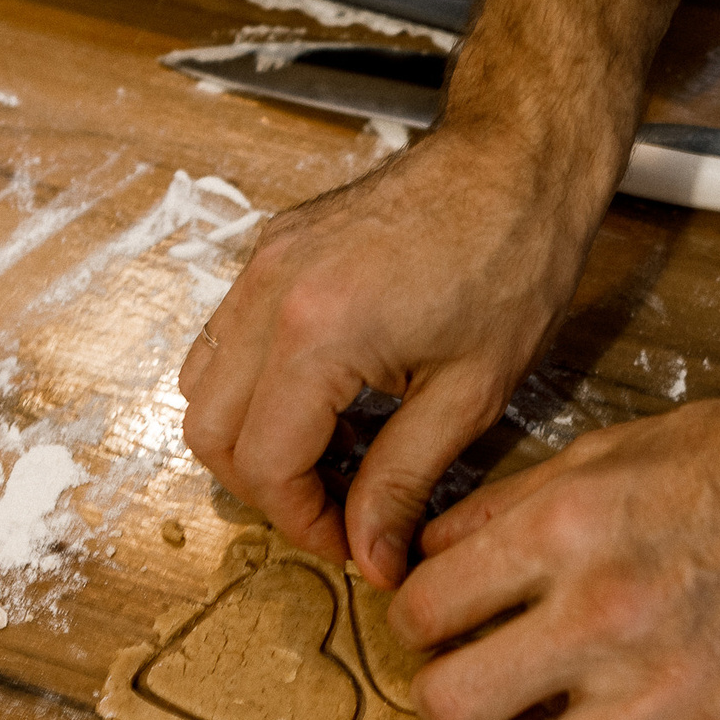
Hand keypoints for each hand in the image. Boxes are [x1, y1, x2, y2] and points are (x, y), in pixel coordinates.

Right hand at [180, 116, 621, 588]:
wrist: (517, 162)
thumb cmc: (513, 262)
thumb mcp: (469, 394)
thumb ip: (403, 482)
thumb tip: (371, 557)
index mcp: (318, 332)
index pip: (263, 465)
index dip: (302, 522)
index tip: (353, 544)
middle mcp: (268, 294)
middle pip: (210, 432)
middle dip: (267, 489)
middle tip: (339, 512)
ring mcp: (262, 264)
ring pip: (202, 386)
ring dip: (252, 439)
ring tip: (336, 455)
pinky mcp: (272, 248)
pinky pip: (226, 338)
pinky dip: (257, 388)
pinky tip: (330, 401)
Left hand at [388, 398, 719, 719]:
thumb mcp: (603, 450)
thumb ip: (509, 505)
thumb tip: (428, 557)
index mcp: (562, 532)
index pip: (421, 610)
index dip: (418, 621)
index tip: (444, 625)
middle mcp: (602, 616)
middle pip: (453, 704)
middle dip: (449, 696)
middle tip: (480, 683)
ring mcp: (666, 691)